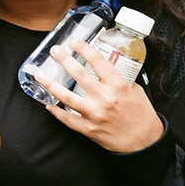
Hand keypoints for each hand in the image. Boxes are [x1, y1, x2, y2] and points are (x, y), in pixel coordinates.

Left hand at [35, 39, 163, 152]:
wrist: (145, 143)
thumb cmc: (142, 116)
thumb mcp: (136, 91)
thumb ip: (120, 80)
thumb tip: (106, 70)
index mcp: (118, 86)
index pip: (98, 62)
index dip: (84, 49)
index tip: (75, 42)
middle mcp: (104, 99)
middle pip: (79, 74)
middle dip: (64, 60)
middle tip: (54, 51)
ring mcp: (94, 114)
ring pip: (67, 97)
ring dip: (51, 84)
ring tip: (40, 75)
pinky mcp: (88, 129)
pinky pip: (68, 119)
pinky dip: (56, 112)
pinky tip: (48, 105)